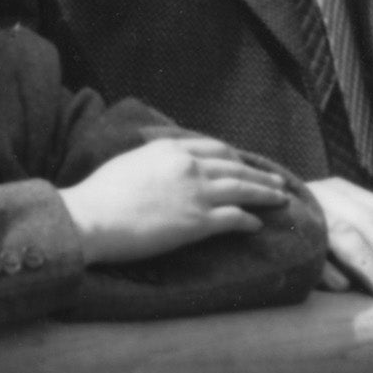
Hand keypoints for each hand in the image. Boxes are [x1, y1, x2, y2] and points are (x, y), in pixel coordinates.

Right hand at [61, 133, 306, 260]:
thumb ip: (155, 162)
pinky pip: (234, 218)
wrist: (92, 218)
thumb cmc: (100, 194)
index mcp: (171, 149)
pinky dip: (249, 220)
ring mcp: (197, 193)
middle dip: (259, 175)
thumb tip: (163, 169)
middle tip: (276, 181)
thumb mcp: (130, 163)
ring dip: (265, 194)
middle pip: (235, 168)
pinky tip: (257, 224)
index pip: (214, 148)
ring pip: (243, 189)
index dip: (234, 157)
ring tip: (280, 198)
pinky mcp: (199, 222)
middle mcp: (189, 166)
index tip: (243, 163)